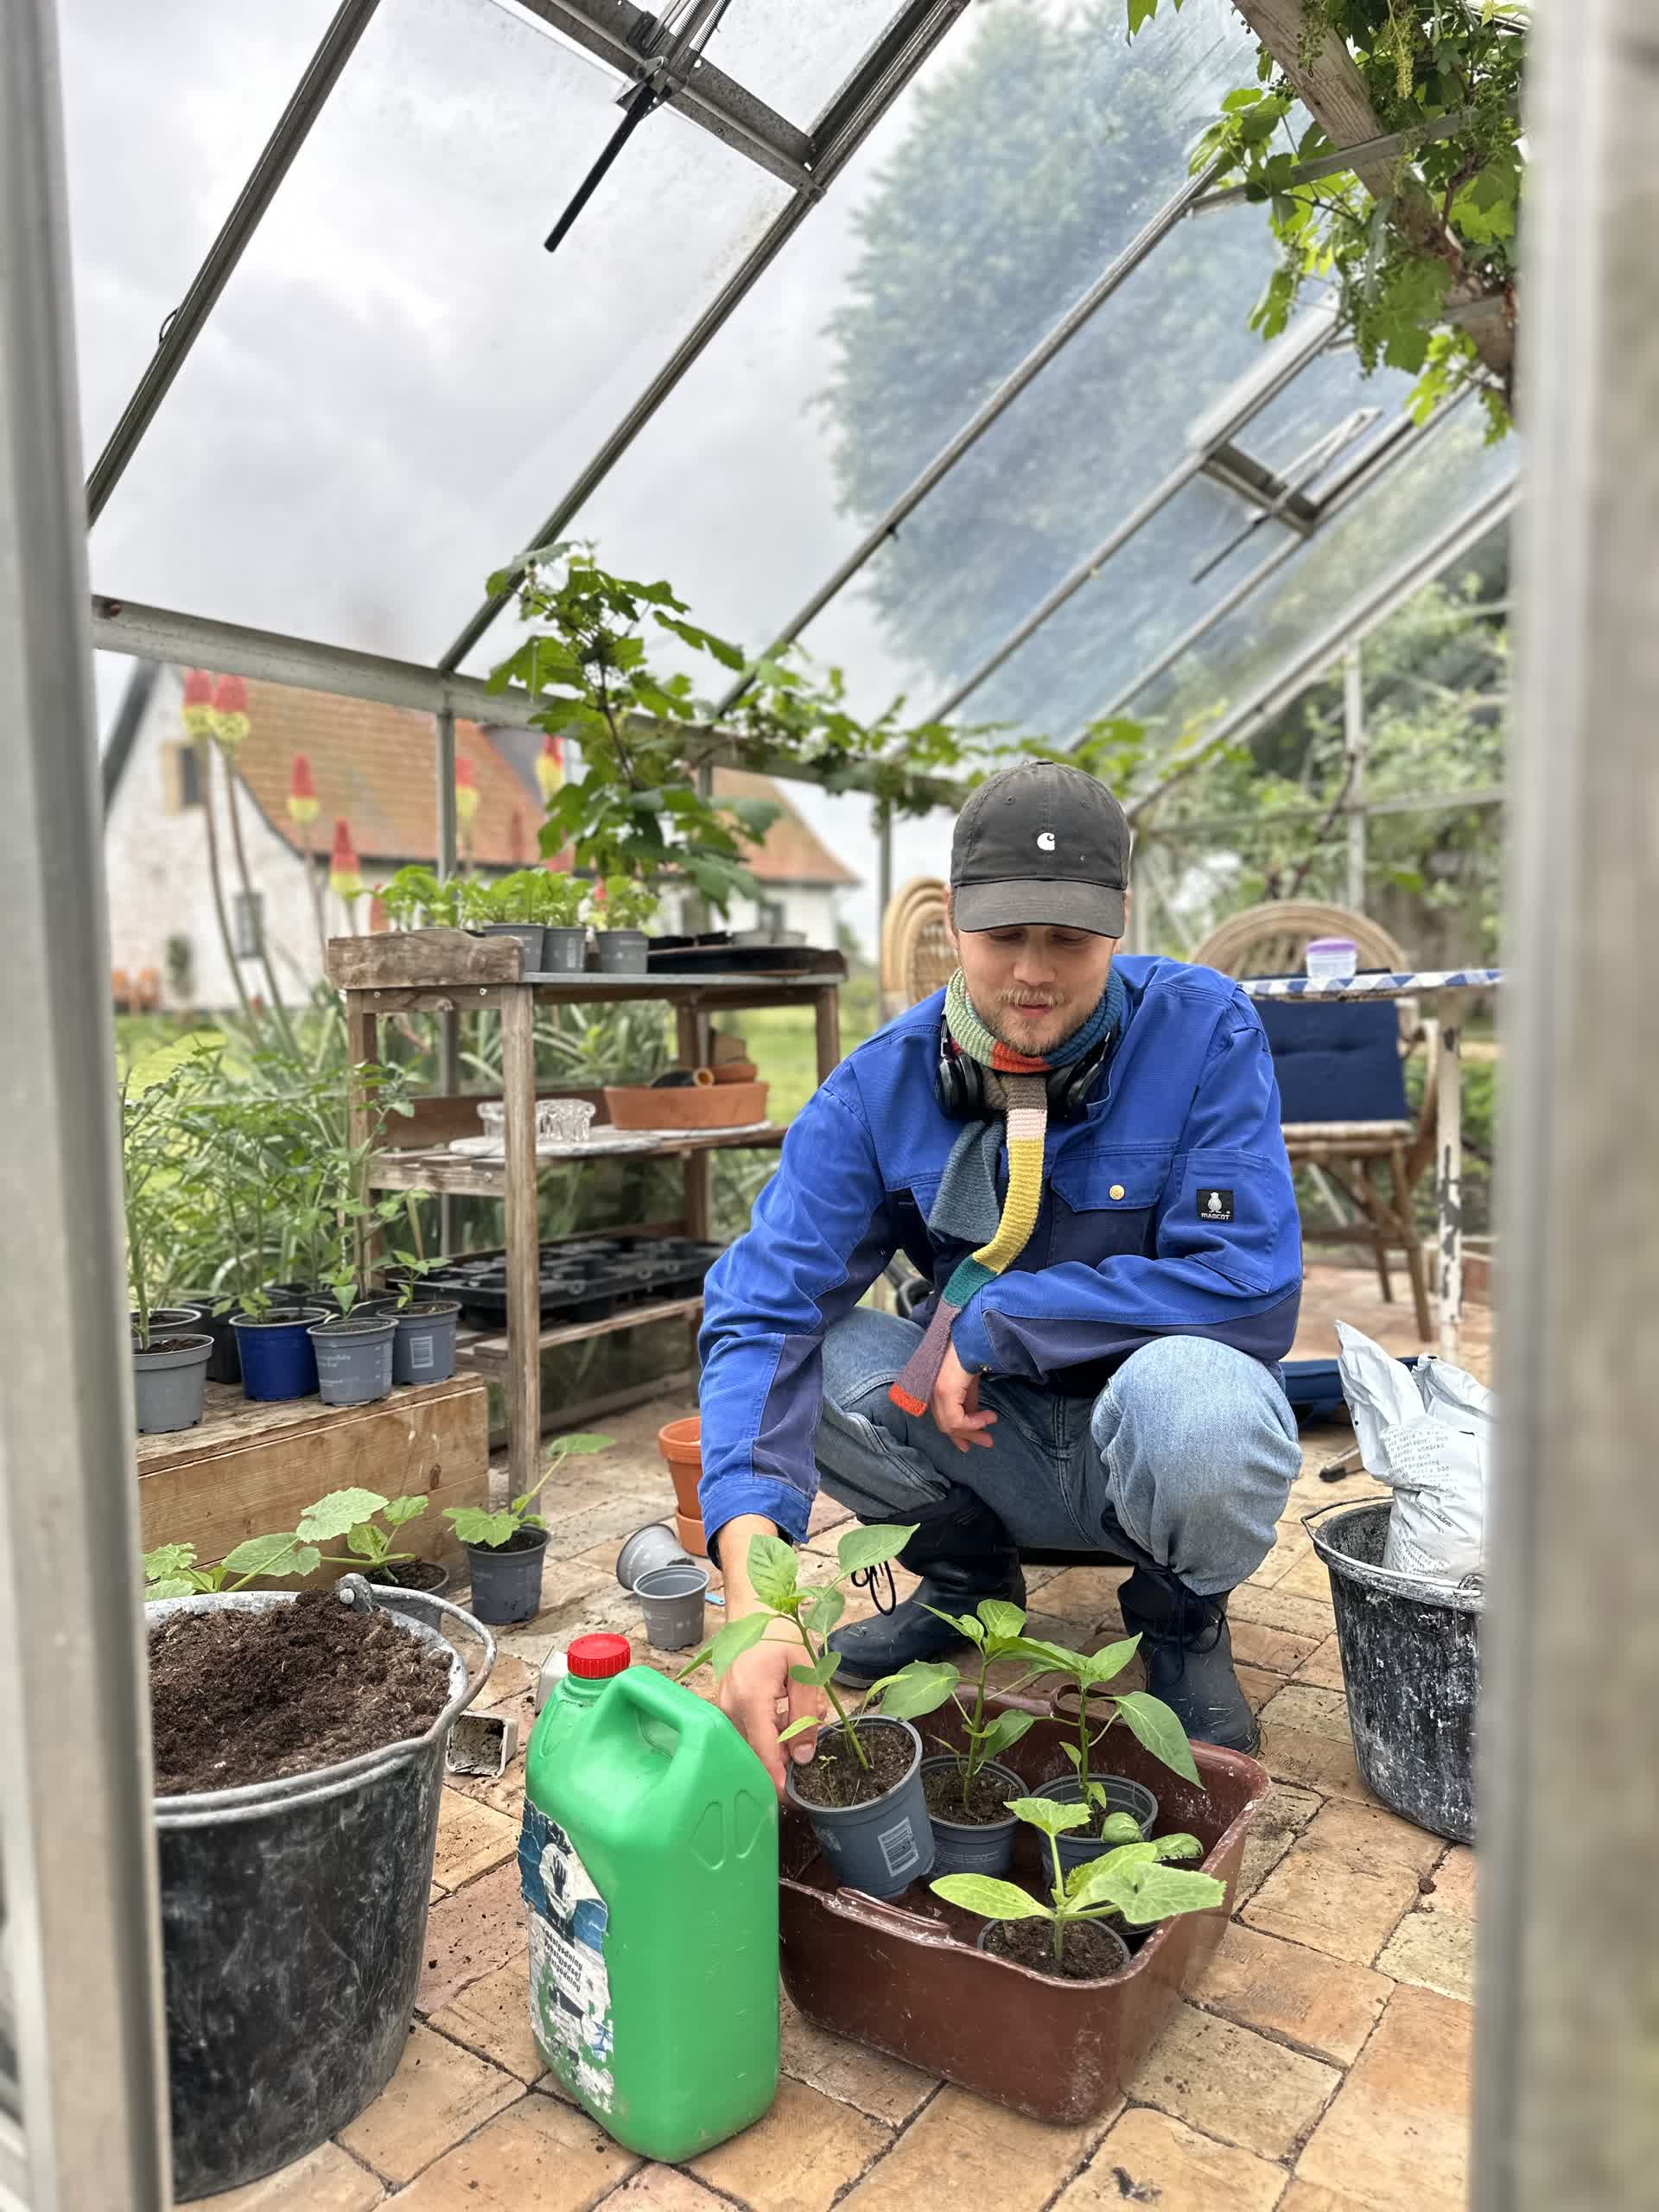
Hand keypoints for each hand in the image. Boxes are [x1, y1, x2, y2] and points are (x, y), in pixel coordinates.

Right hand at [717, 1635, 824, 1797]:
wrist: (752, 1609)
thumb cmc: (780, 1633)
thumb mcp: (805, 1671)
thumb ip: (805, 1714)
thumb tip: (803, 1757)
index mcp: (751, 1697)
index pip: (763, 1752)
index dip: (778, 1778)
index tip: (792, 1799)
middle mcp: (730, 1706)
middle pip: (758, 1750)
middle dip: (788, 1751)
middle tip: (813, 1730)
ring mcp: (723, 1706)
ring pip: (754, 1741)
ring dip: (782, 1737)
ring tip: (806, 1712)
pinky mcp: (725, 1705)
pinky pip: (749, 1728)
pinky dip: (770, 1727)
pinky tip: (788, 1708)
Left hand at [929, 1343, 996, 1451]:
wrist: (974, 1338)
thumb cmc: (972, 1355)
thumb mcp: (969, 1384)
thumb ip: (968, 1402)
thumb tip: (974, 1419)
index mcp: (935, 1390)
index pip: (942, 1418)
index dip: (956, 1434)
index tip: (968, 1446)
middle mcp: (932, 1392)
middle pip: (946, 1424)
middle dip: (968, 1436)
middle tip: (987, 1442)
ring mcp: (937, 1391)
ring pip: (950, 1425)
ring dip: (974, 1429)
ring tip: (991, 1423)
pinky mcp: (944, 1391)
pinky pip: (957, 1419)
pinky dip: (973, 1422)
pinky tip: (988, 1417)